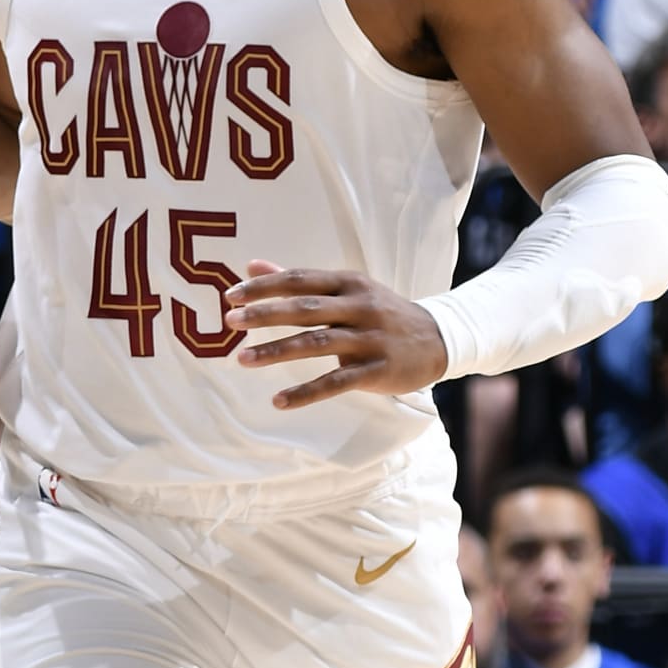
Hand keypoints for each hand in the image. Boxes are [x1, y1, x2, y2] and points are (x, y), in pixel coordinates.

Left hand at [226, 259, 447, 405]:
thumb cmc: (381, 313)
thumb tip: (251, 266)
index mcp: (348, 283)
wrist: (438, 339)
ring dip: (277, 352)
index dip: (265, 287)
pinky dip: (306, 393)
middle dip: (265, 314)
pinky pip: (336, 382)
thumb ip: (299, 281)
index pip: (300, 280)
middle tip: (230, 322)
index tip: (231, 296)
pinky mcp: (377, 370)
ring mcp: (369, 339)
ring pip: (317, 344)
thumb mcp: (347, 290)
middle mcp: (359, 306)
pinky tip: (279, 401)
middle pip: (306, 309)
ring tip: (243, 359)